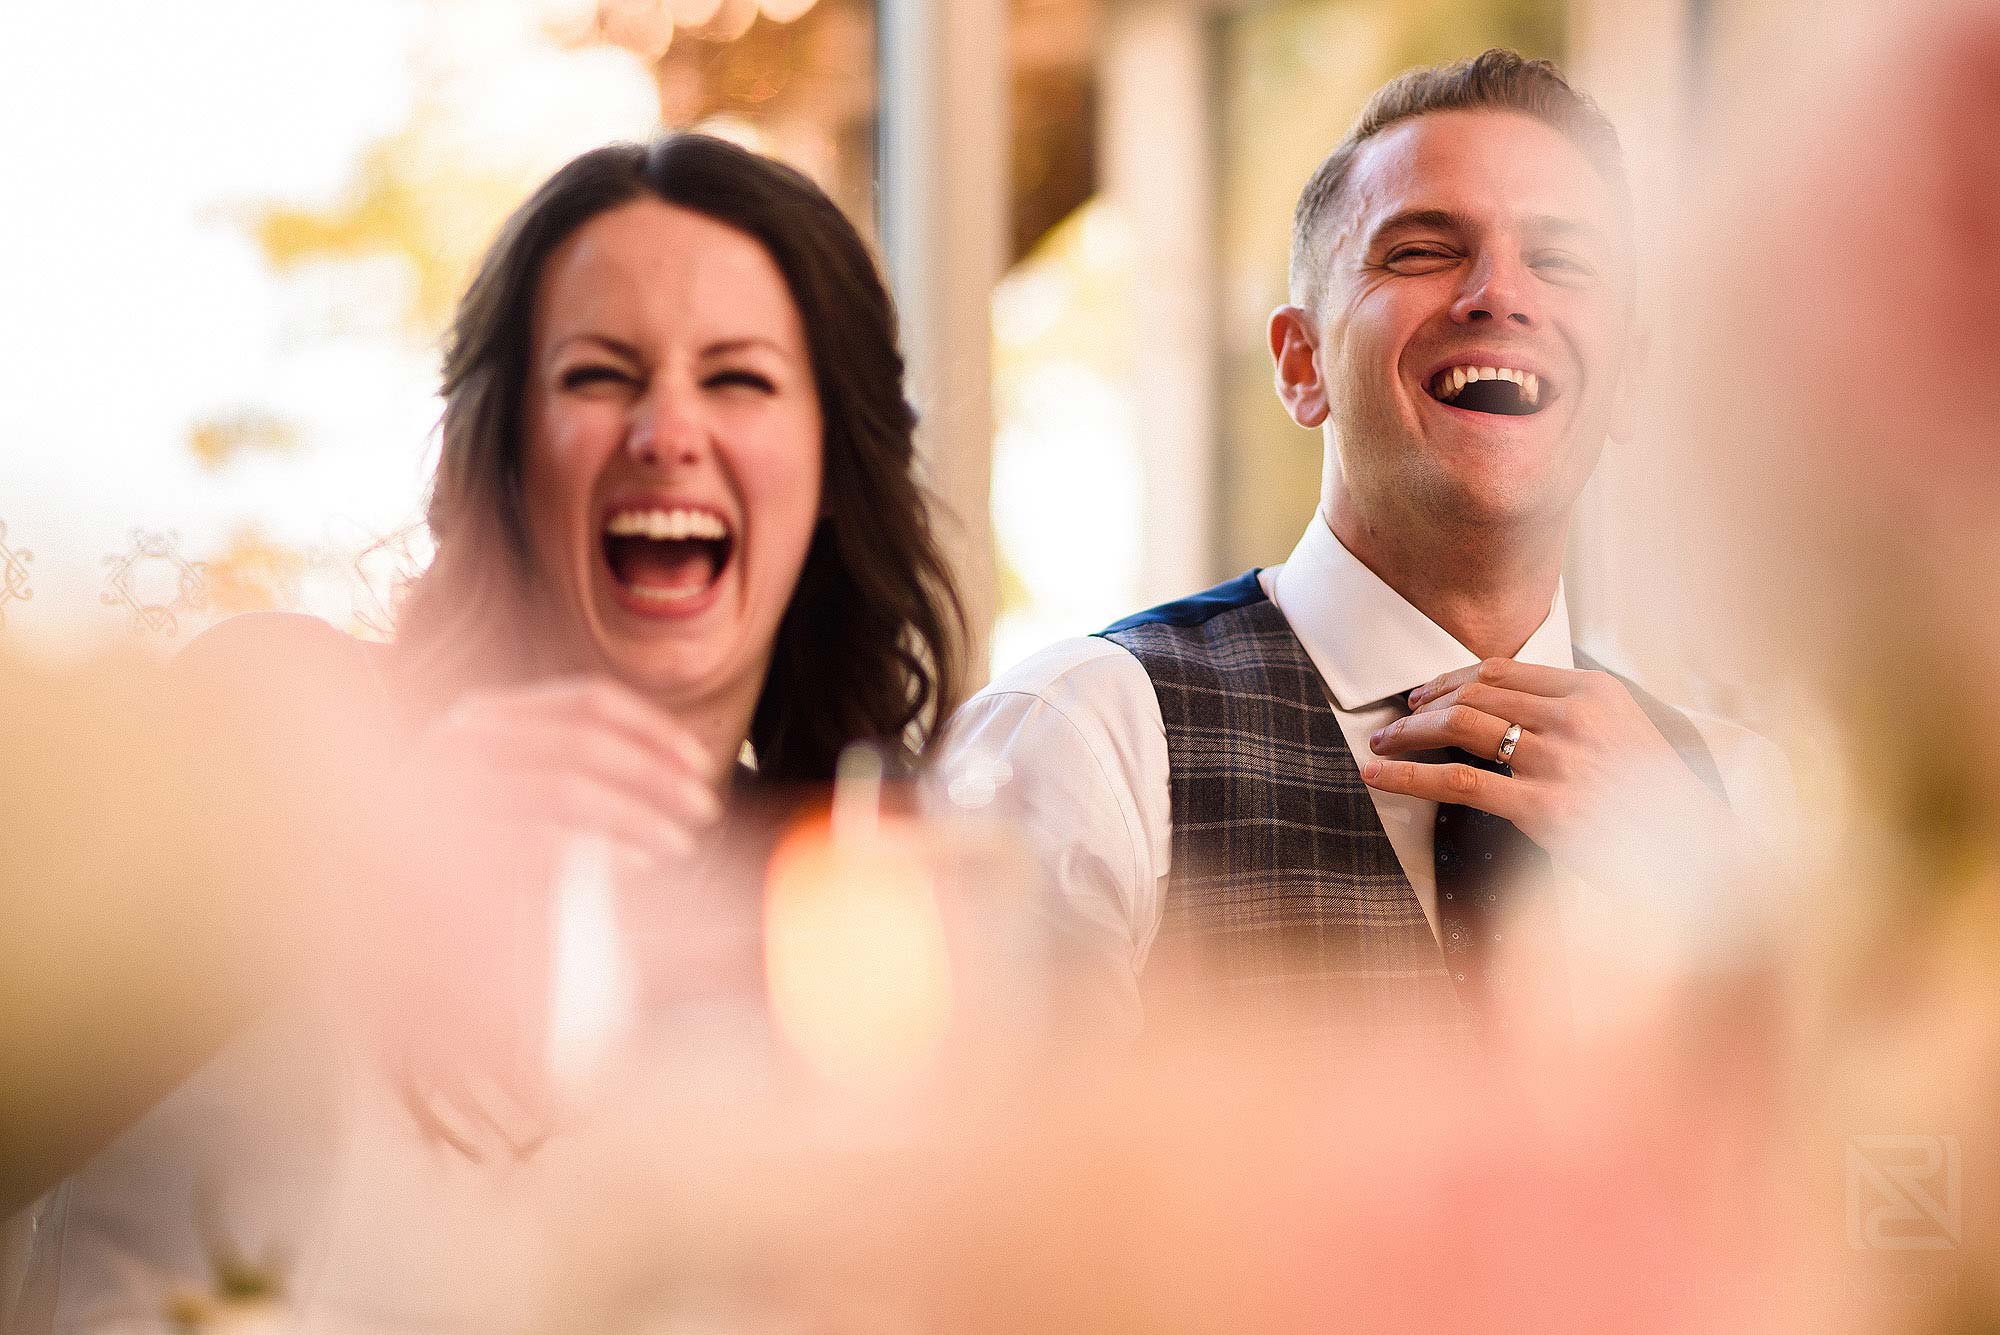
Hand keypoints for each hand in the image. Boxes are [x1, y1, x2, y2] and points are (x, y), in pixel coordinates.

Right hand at [416, 674, 722, 871]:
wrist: (400, 922)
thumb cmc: (477, 856)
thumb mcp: (526, 792)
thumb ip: (580, 765)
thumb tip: (682, 767)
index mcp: (486, 714)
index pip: (588, 700)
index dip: (655, 728)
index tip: (701, 763)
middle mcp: (460, 739)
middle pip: (585, 740)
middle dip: (657, 773)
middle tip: (705, 808)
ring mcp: (445, 790)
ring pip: (568, 788)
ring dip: (640, 815)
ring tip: (681, 842)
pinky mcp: (445, 848)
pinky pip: (542, 840)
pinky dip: (601, 849)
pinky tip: (639, 863)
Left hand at [1359, 658, 1732, 880]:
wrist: (1698, 852)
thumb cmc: (1657, 801)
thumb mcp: (1625, 735)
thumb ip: (1573, 718)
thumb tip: (1506, 716)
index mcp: (1594, 692)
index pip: (1502, 671)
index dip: (1452, 680)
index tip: (1425, 694)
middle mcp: (1574, 717)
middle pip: (1474, 694)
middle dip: (1423, 705)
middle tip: (1395, 721)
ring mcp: (1558, 760)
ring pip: (1459, 727)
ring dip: (1409, 734)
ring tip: (1380, 745)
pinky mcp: (1543, 807)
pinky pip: (1458, 782)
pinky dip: (1409, 775)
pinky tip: (1382, 776)